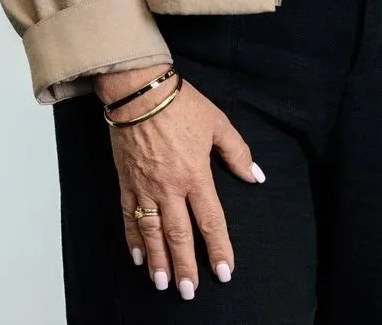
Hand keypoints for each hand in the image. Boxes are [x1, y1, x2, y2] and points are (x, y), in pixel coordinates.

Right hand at [97, 67, 264, 298]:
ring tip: (162, 284)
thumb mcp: (217, 122)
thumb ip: (237, 152)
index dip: (218, 247)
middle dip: (185, 266)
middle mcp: (170, 187)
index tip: (224, 272)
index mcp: (195, 174)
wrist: (139, 90)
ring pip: (152, 232)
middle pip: (179, 234)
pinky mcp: (126, 181)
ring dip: (159, 260)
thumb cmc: (180, 103)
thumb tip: (255, 177)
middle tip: (189, 292)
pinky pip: (129, 216)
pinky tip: (139, 257)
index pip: (210, 219)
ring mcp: (145, 186)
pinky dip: (133, 239)